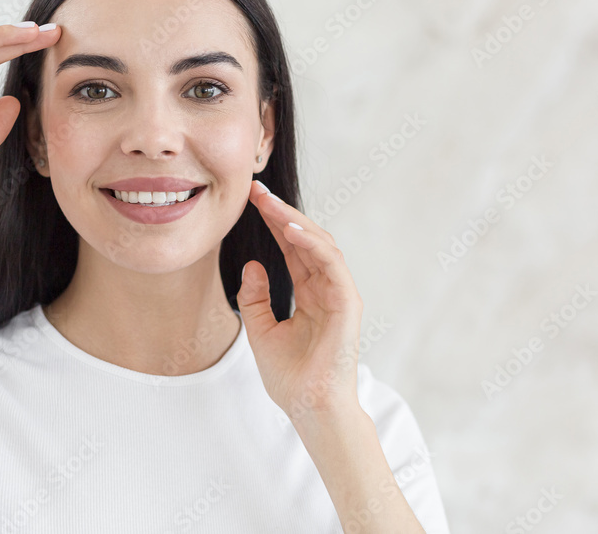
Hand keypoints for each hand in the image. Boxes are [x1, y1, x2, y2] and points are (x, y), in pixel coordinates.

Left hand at [236, 180, 364, 424]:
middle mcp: (326, 288)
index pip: (291, 248)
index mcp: (310, 293)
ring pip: (320, 244)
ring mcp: (339, 294)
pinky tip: (289, 229)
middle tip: (256, 190)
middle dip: (280, 212)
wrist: (310, 408)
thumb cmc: (290, 378)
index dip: (272, 222)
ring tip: (268, 203)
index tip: (250, 200)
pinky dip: (312, 243)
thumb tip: (252, 265)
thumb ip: (255, 299)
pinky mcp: (347, 303)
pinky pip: (331, 263)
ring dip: (294, 220)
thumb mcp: (260, 332)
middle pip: (304, 239)